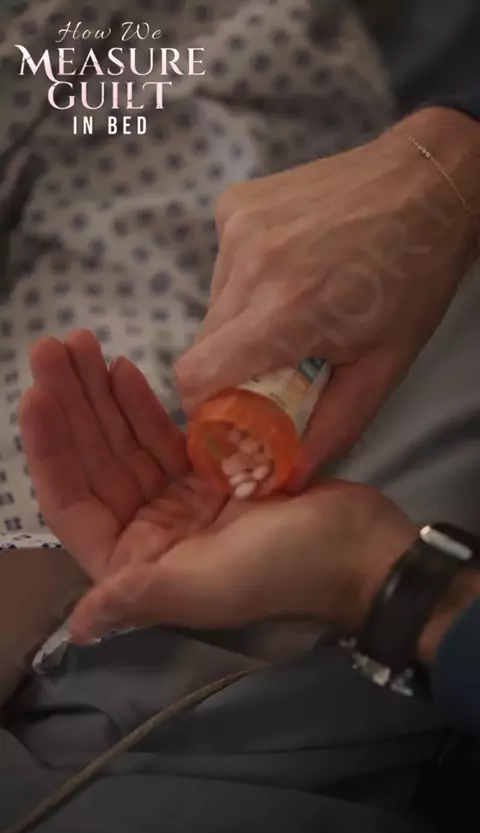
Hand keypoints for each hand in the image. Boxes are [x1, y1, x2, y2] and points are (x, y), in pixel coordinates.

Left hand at [19, 331, 417, 644]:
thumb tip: (81, 627)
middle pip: (95, 464)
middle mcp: (150, 535)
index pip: (75, 503)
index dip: (50, 451)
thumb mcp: (213, 584)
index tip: (37, 394)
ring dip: (100, 396)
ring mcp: (179, 503)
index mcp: (139, 566)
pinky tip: (123, 369)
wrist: (362, 548)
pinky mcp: (209, 476)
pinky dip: (142, 404)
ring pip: (125, 443)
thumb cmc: (288, 568)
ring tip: (80, 345)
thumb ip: (143, 596)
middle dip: (71, 407)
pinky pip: (164, 436)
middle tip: (51, 348)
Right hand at [175, 107, 479, 487]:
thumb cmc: (413, 279)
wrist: (426, 185)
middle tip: (278, 363)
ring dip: (242, 321)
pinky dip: (246, 280)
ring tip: (296, 305)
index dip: (203, 405)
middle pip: (203, 344)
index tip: (230, 412)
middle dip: (232, 367)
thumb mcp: (384, 367)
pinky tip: (289, 267)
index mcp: (284, 312)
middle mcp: (249, 264)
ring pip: (213, 304)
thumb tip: (289, 474)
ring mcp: (238, 227)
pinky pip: (221, 264)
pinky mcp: (236, 203)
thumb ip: (332, 428)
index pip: (196, 374)